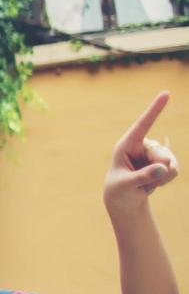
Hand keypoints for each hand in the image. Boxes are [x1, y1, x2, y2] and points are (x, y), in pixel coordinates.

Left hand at [104, 91, 178, 214]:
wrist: (125, 200)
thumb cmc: (119, 190)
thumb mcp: (127, 185)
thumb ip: (144, 176)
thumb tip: (164, 168)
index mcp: (126, 145)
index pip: (143, 124)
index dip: (155, 109)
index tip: (166, 93)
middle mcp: (141, 145)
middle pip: (162, 153)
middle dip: (158, 171)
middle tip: (144, 182)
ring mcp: (153, 153)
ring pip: (171, 161)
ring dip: (162, 177)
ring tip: (146, 184)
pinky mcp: (163, 161)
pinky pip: (175, 169)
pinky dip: (167, 180)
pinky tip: (154, 184)